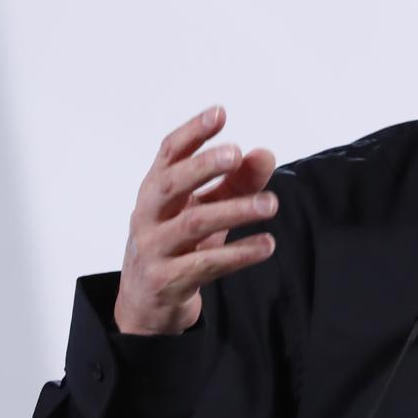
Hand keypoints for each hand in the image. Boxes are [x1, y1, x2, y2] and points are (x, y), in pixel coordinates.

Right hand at [114, 105, 277, 335]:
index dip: (192, 133)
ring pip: (191, 224)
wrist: (148, 304)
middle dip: (203, 166)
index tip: (220, 113)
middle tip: (237, 154)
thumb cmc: (179, 246)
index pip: (168, 154)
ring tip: (270, 204)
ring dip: (234, 210)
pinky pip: (204, 264)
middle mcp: (147, 216)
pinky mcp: (166, 280)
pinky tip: (266, 244)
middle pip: (171, 183)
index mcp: (155, 191)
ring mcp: (153, 249)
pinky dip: (238, 253)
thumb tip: (265, 153)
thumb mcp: (207, 209)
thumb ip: (236, 182)